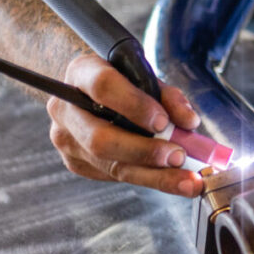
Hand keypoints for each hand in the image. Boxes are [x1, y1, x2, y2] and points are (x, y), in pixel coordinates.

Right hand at [47, 54, 204, 196]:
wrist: (89, 94)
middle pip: (100, 139)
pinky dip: (147, 178)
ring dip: (154, 176)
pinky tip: (171, 179)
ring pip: (110, 165)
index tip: (163, 121)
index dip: (134, 105)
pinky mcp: (76, 162)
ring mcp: (67, 139)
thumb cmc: (122, 83)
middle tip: (178, 156)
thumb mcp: (146, 78)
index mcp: (81, 73)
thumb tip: (188, 122)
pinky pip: (114, 175)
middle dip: (144, 151)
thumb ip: (169, 97)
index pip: (103, 87)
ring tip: (186, 180)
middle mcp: (65, 109)